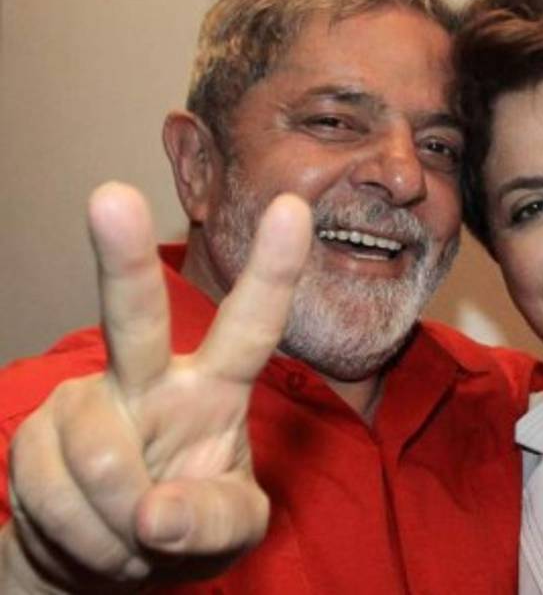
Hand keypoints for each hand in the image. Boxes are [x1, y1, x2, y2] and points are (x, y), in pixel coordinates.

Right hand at [1, 183, 310, 590]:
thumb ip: (213, 522)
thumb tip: (156, 515)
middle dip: (121, 258)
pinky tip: (89, 531)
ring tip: (131, 534)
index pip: (253, 325)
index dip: (274, 269)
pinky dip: (79, 534)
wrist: (106, 561)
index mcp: (217, 387)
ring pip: (101, 455)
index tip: (293, 207)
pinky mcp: (36, 431)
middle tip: (110, 197)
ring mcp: (88, 400)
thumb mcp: (232, 530)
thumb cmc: (186, 528)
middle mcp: (151, 378)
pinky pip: (52, 489)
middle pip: (136, 316)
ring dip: (117, 523)